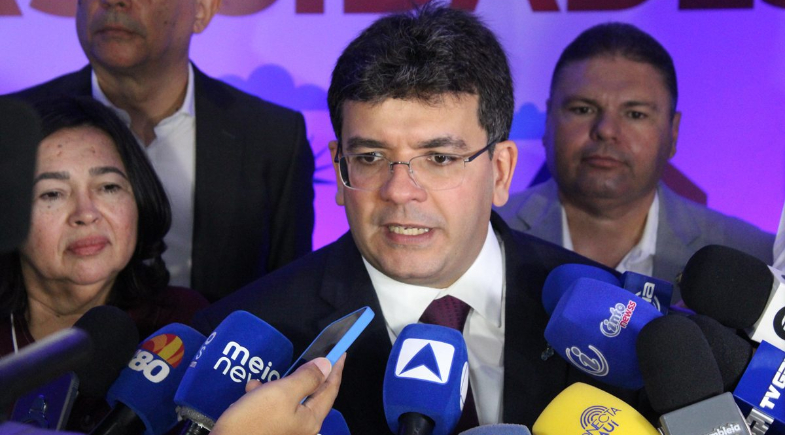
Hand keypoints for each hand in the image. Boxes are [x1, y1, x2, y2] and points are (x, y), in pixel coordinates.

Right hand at [211, 354, 345, 434]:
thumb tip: (327, 365)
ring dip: (276, 387)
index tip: (340, 353)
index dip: (336, 370)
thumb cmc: (255, 419)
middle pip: (311, 395)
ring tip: (261, 384)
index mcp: (311, 419)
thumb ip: (307, 378)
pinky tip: (250, 393)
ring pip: (288, 399)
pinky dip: (263, 397)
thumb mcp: (282, 393)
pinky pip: (273, 407)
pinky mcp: (270, 430)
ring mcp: (286, 430)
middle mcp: (303, 427)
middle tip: (302, 360)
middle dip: (302, 377)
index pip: (330, 390)